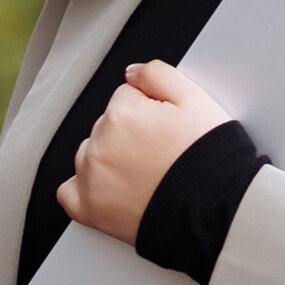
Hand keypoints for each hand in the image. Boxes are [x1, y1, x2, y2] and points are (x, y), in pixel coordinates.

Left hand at [57, 61, 228, 245]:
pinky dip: (86, 188)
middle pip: (108, 125)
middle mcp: (100, 144)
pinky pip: (69, 191)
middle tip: (162, 154)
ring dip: (110, 159)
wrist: (214, 212)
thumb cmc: (209, 162)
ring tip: (146, 174)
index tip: (167, 130)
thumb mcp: (196, 101)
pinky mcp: (90, 210)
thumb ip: (158, 74)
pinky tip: (112, 189)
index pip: (127, 97)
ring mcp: (92, 178)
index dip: (152, 110)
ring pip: (90, 154)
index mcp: (122, 114)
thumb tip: (132, 72)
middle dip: (131, 134)